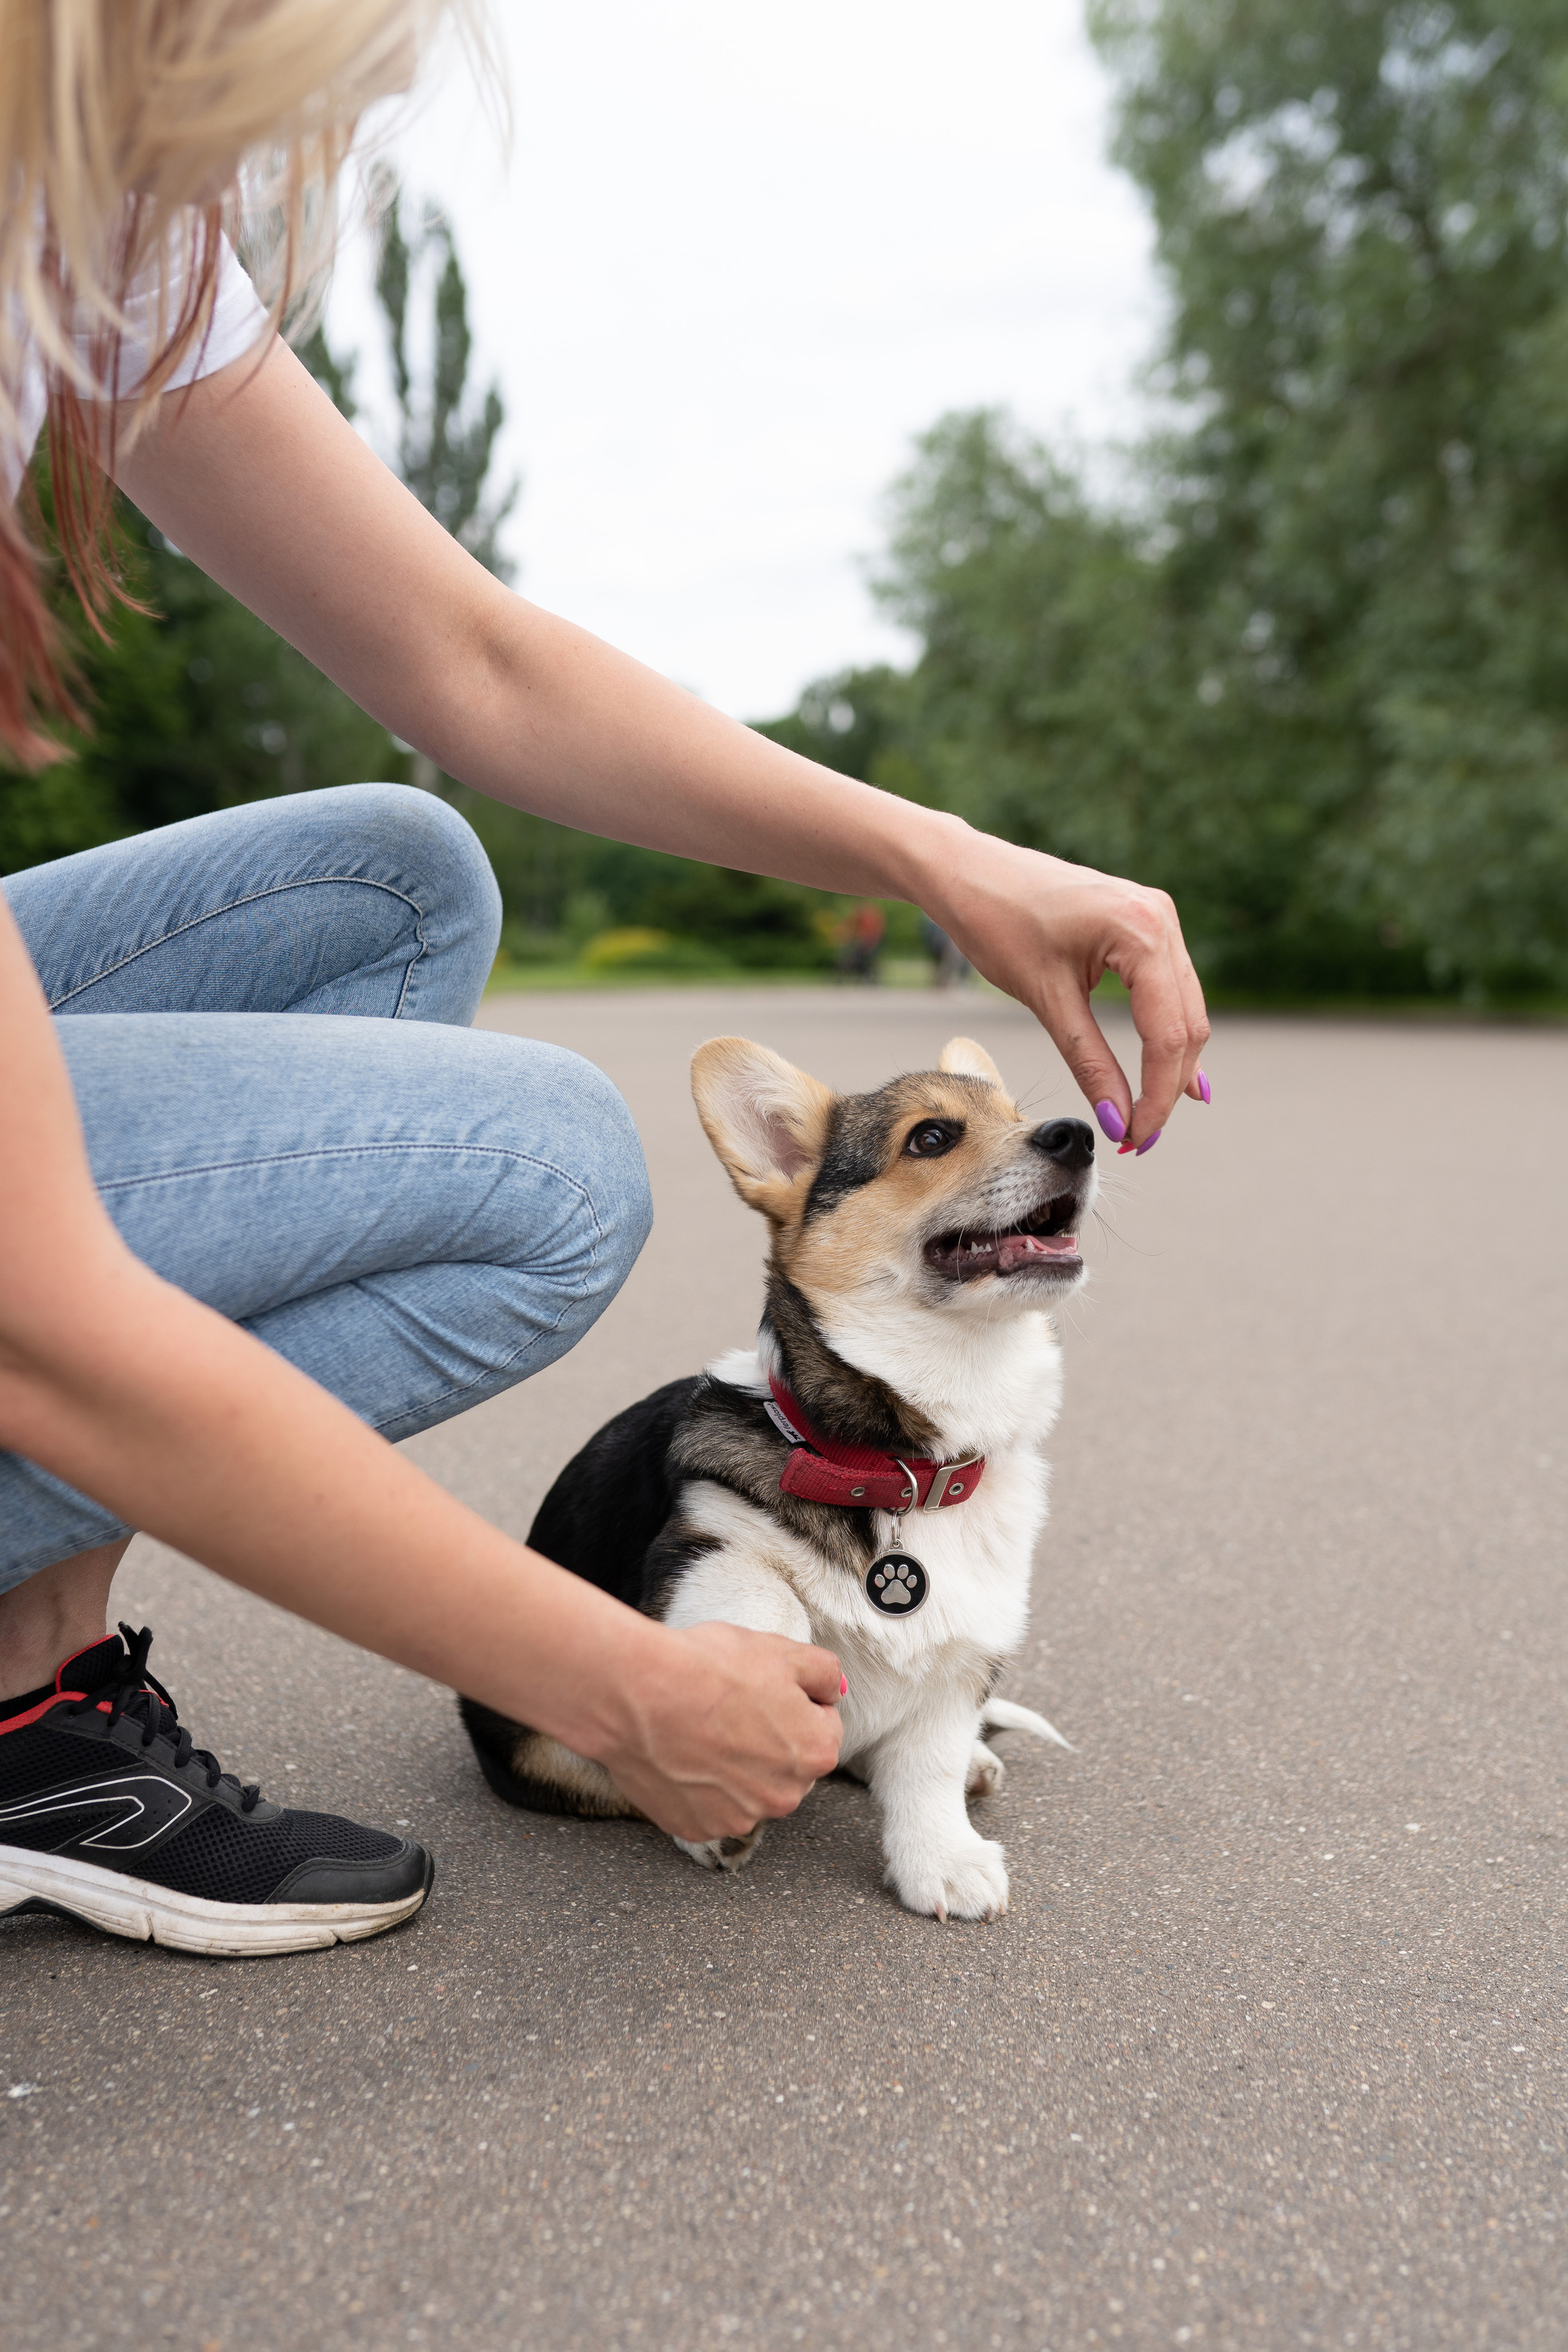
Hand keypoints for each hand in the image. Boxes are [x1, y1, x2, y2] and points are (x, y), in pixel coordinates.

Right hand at [591, 1621, 843, 1842]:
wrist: (637, 1696)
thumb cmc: (707, 1669)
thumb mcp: (780, 1650)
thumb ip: (823, 1672)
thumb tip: (832, 1691)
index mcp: (816, 1752)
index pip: (822, 1725)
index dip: (793, 1700)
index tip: (762, 1689)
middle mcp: (785, 1796)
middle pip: (786, 1763)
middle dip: (767, 1738)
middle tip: (729, 1706)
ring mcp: (740, 1818)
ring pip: (748, 1788)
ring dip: (734, 1765)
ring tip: (701, 1728)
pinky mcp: (697, 1828)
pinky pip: (709, 1807)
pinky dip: (699, 1786)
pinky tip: (682, 1753)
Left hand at [927, 828, 1209, 1149]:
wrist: (968, 872)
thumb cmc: (997, 923)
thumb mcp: (1047, 1000)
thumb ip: (1090, 1062)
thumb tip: (1121, 1121)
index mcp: (1142, 932)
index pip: (1168, 1035)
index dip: (1157, 1097)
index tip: (1136, 1139)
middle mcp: (1162, 918)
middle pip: (1187, 1026)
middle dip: (1167, 1088)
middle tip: (1140, 1138)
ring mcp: (1158, 917)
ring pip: (1184, 1010)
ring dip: (1170, 1065)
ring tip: (1146, 1116)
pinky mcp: (1145, 923)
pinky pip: (1170, 989)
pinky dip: (1165, 1032)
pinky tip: (1167, 1071)